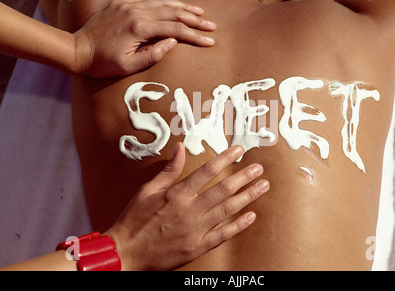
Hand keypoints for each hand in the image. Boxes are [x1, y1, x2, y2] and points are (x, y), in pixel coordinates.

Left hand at [73, 0, 216, 78]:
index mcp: (139, 29)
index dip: (194, 35)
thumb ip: (153, 55)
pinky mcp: (121, 4)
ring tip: (198, 11)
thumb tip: (173, 42)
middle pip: (173, 13)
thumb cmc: (103, 63)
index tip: (209, 41)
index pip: (175, 29)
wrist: (77, 50)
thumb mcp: (129, 66)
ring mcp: (127, 5)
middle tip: (210, 25)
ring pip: (162, 2)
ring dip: (182, 6)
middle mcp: (135, 12)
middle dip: (194, 19)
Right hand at [105, 143, 269, 270]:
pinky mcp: (197, 246)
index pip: (207, 171)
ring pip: (227, 209)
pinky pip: (223, 235)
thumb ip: (168, 170)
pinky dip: (238, 225)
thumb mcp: (147, 190)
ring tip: (262, 186)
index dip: (225, 158)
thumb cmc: (134, 221)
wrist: (126, 253)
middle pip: (223, 188)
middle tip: (258, 168)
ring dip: (247, 196)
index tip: (239, 150)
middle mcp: (189, 210)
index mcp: (177, 194)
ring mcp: (195, 229)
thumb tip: (180, 148)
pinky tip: (251, 216)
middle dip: (244, 176)